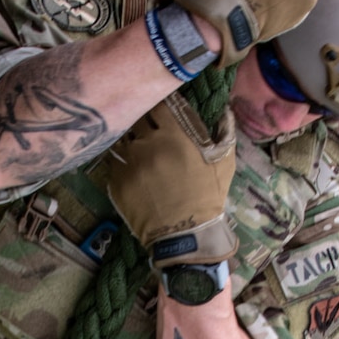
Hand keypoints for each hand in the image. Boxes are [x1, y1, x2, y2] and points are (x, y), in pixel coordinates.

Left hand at [97, 92, 236, 266]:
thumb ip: (225, 129)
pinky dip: (121, 160)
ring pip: (121, 138)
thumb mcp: (225, 161)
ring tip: (137, 147)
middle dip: (142, 120)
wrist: (186, 235)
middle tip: (148, 128)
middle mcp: (147, 143)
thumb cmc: (208, 195)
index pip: (158, 103)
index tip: (163, 110)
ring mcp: (128, 162)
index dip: (160, 105)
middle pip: (136, 117)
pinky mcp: (116, 180)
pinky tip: (131, 167)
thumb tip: (224, 108)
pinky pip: (113, 161)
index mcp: (174, 133)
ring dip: (129, 139)